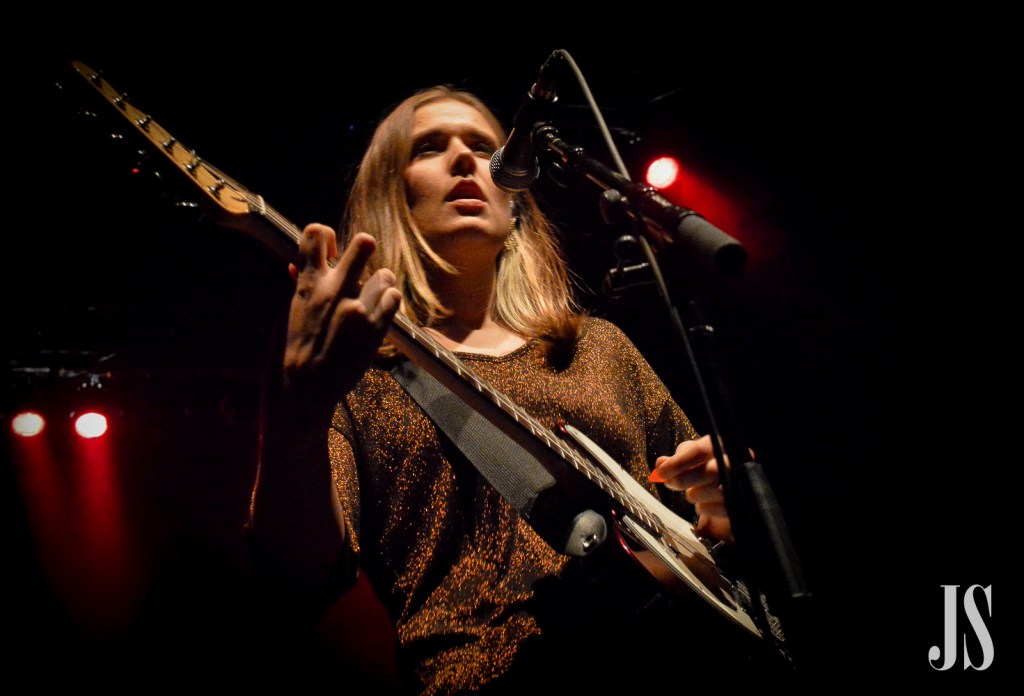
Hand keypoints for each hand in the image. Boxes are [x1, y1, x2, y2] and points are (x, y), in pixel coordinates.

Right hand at [283, 225, 400, 408]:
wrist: (309, 384)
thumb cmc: (301, 345)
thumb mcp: (295, 309)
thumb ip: (301, 283)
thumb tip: (295, 264)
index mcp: (309, 283)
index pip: (314, 234)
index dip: (326, 234)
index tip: (332, 250)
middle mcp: (334, 290)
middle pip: (363, 244)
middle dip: (365, 247)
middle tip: (364, 257)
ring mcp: (356, 308)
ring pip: (385, 275)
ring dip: (380, 286)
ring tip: (371, 299)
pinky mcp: (374, 327)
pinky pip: (393, 297)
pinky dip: (389, 303)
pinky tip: (380, 311)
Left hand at [649, 435, 732, 541]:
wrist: (725, 494)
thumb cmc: (703, 471)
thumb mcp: (689, 460)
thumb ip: (675, 460)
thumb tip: (660, 463)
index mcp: (722, 445)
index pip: (702, 450)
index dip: (679, 461)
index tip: (661, 471)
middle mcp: (736, 462)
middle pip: (711, 471)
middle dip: (684, 479)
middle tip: (669, 483)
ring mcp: (743, 483)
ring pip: (716, 491)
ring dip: (695, 494)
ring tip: (692, 493)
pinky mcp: (742, 503)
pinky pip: (720, 509)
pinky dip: (705, 508)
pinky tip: (703, 503)